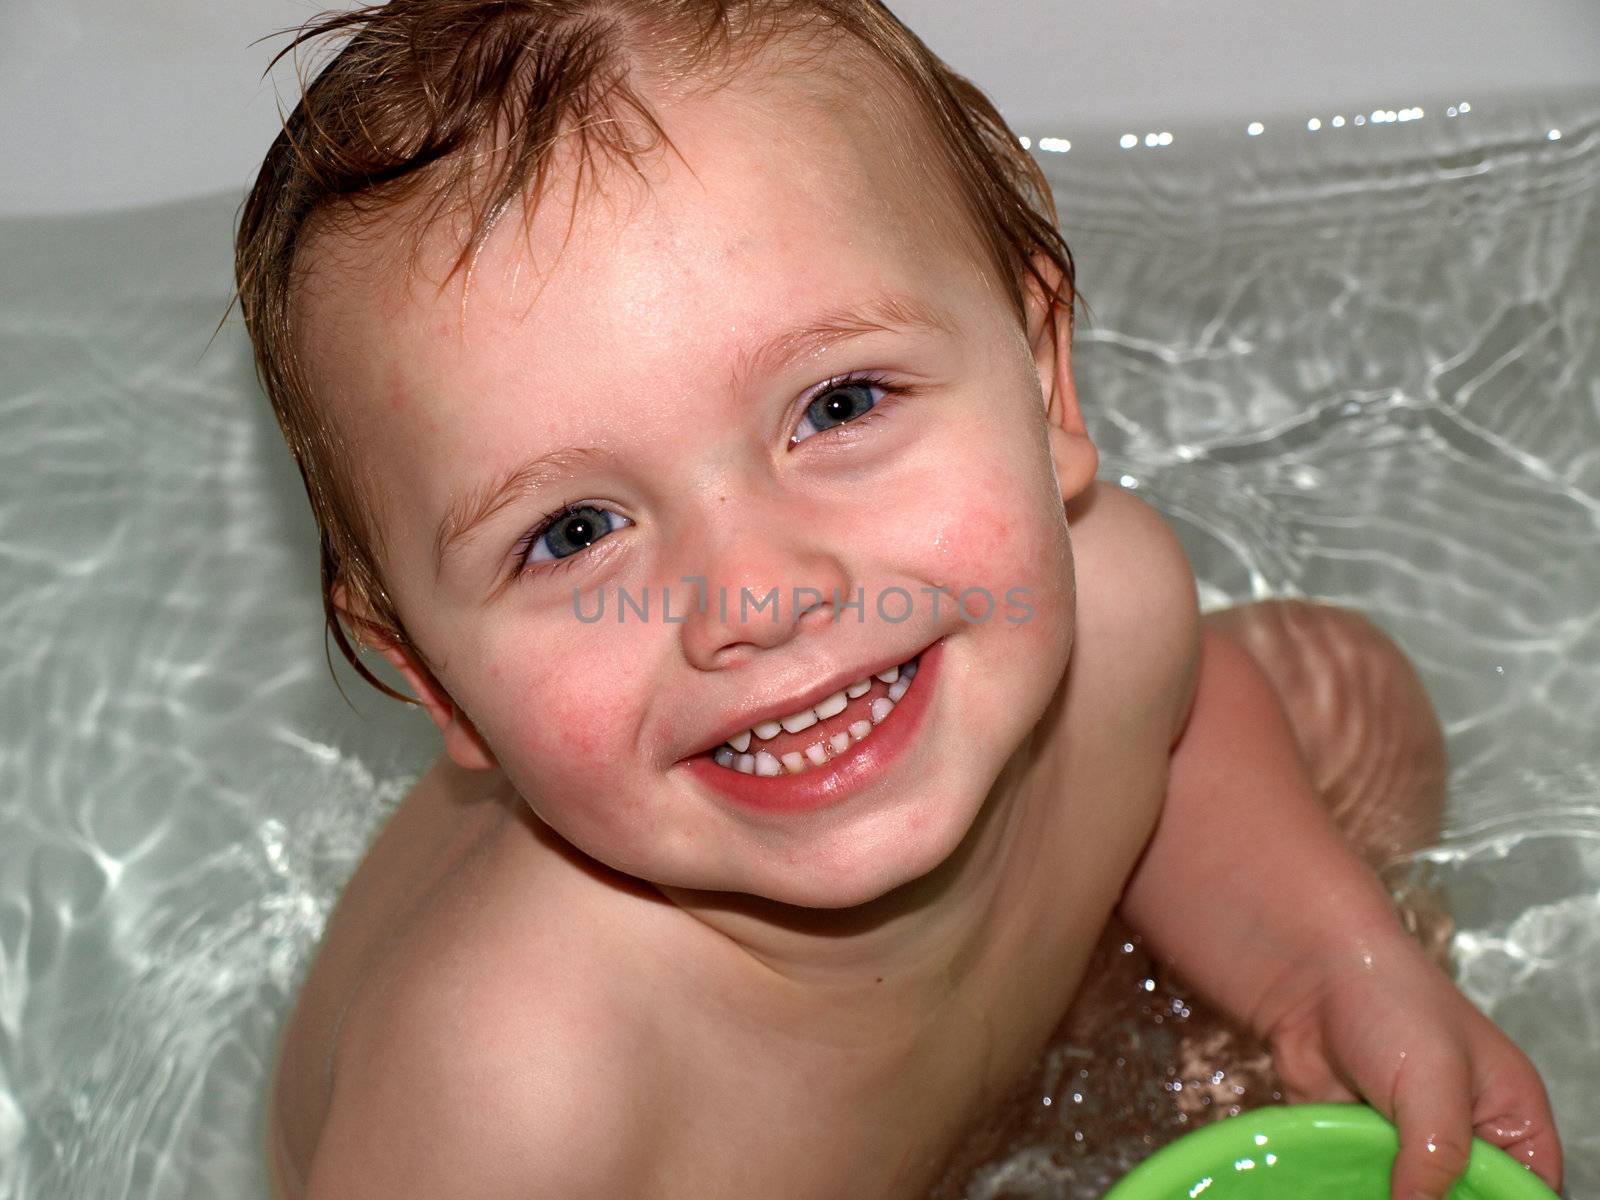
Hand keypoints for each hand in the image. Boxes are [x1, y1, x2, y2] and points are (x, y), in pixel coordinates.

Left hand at [1259, 930, 1563, 1199]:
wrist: (1304, 962)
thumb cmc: (1388, 998)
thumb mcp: (1433, 1081)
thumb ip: (1437, 1157)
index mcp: (1509, 1116)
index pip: (1526, 1191)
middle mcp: (1460, 1132)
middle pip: (1461, 1198)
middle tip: (1399, 1198)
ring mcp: (1402, 1136)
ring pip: (1404, 1197)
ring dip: (1379, 1198)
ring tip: (1362, 1190)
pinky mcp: (1348, 1133)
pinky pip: (1352, 1180)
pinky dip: (1341, 1188)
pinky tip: (1331, 1189)